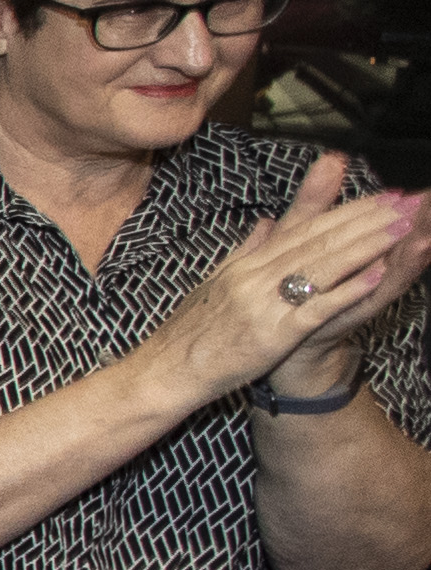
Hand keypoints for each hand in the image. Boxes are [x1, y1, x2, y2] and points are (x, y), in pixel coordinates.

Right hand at [155, 157, 428, 403]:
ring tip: (402, 227)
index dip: (346, 210)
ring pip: (321, 268)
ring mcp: (263, 306)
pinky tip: (374, 276)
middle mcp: (255, 278)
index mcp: (246, 265)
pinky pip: (313, 310)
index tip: (380, 196)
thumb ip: (247, 251)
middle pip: (319, 241)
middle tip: (405, 201)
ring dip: (366, 246)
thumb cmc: (187, 334)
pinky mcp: (270, 336)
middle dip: (366, 219)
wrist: (163, 373)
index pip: (304, 229)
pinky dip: (345, 291)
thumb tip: (269, 222)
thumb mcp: (214, 284)